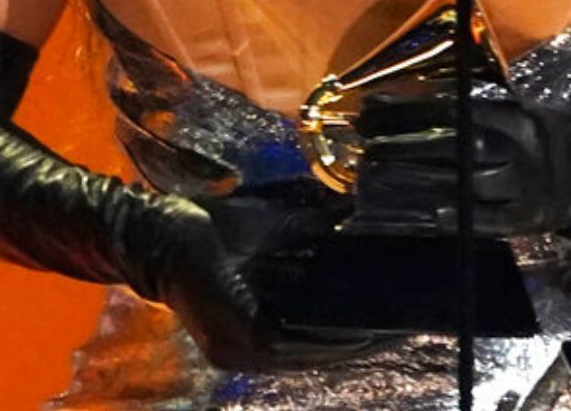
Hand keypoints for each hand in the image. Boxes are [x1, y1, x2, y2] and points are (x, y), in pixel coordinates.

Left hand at [133, 184, 384, 370]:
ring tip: (396, 320)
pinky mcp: (237, 338)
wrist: (158, 226)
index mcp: (267, 329)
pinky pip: (293, 340)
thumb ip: (321, 231)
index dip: (368, 328)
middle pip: (328, 348)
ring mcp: (245, 350)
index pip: (327, 337)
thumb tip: (369, 219)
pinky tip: (356, 318)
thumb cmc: (216, 226)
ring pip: (315, 349)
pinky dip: (327, 331)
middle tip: (412, 319)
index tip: (408, 312)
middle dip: (371, 334)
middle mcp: (256, 351)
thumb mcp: (281, 225)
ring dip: (357, 336)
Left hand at [352, 94, 570, 239]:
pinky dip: (439, 218)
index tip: (372, 109)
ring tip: (372, 177)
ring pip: (455, 185)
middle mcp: (513, 152)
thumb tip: (419, 96)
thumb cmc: (540, 137)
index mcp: (512, 119)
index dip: (407, 111)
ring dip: (408, 182)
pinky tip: (410, 214)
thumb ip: (475, 105)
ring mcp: (515, 189)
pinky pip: (470, 221)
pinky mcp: (515, 222)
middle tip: (364, 142)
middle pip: (449, 147)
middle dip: (401, 145)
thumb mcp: (516, 110)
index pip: (451, 111)